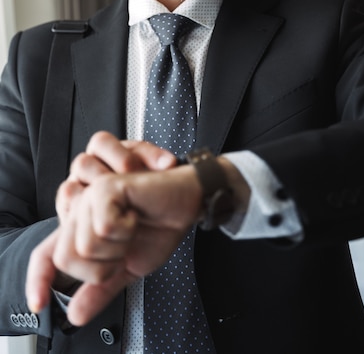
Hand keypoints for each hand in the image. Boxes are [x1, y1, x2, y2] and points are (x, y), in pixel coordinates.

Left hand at [26, 131, 180, 324]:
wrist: (186, 202)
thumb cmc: (159, 226)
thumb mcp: (129, 266)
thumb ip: (101, 289)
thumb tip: (75, 315)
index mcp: (81, 231)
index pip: (46, 255)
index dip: (38, 280)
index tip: (39, 304)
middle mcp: (79, 211)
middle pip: (65, 258)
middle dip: (102, 266)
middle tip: (125, 247)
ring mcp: (89, 196)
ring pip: (84, 245)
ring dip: (118, 245)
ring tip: (133, 227)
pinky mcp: (104, 187)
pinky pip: (103, 227)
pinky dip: (127, 228)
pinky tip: (136, 213)